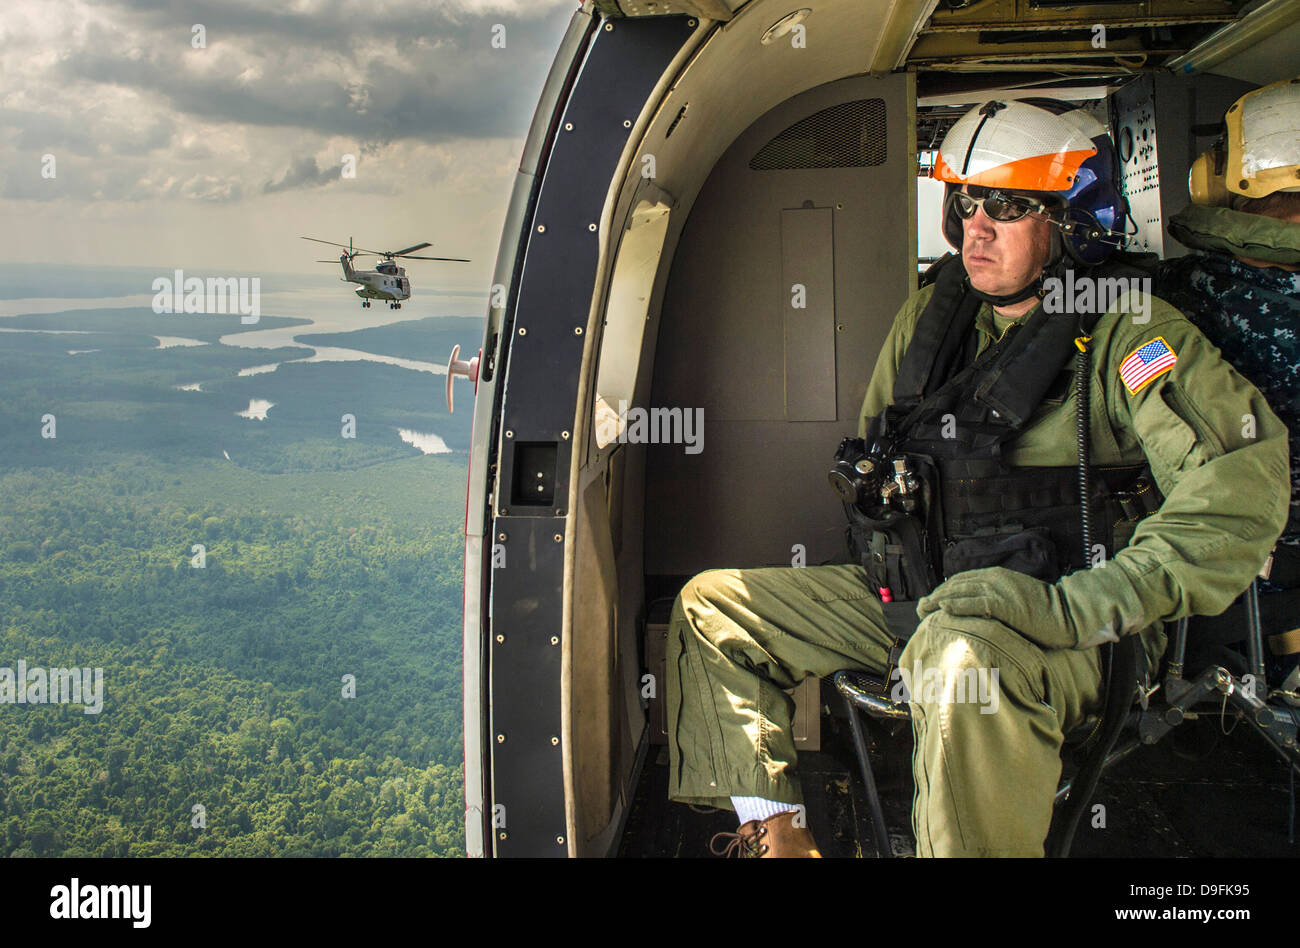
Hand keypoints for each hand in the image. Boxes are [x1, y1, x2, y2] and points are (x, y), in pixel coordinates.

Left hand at [916, 567, 1079, 649]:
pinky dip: (957, 605)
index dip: (942, 591)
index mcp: (995, 576)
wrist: (1067, 613)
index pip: (960, 581)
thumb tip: (976, 608)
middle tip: (919, 608)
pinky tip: (943, 608)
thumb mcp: (1013, 598)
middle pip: (955, 585)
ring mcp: (999, 590)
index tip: (929, 602)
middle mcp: (993, 579)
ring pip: (960, 592)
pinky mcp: (1004, 604)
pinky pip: (975, 603)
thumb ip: (994, 598)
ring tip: (922, 610)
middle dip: (934, 596)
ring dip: (937, 600)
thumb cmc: (1042, 610)